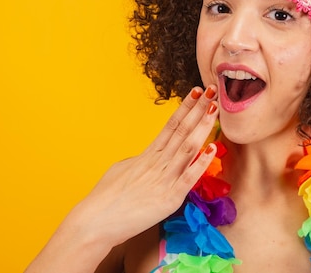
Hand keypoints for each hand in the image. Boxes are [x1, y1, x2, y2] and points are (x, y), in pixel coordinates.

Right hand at [25, 85, 219, 272]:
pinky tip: (212, 149)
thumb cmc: (106, 198)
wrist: (95, 221)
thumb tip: (149, 157)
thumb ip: (140, 161)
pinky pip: (189, 178)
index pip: (171, 125)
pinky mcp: (169, 199)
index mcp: (148, 155)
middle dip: (199, 109)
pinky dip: (201, 163)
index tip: (197, 91)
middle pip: (182, 130)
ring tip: (215, 109)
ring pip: (188, 147)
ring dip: (203, 127)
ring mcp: (164, 179)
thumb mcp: (123, 169)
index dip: (185, 107)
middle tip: (213, 90)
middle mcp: (158, 162)